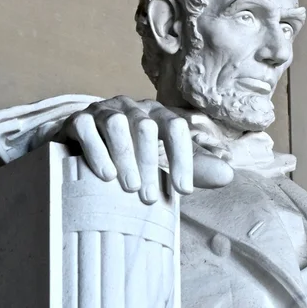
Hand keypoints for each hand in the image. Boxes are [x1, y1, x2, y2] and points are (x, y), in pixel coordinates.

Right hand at [60, 96, 233, 203]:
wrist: (81, 153)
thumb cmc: (129, 161)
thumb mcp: (162, 164)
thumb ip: (194, 169)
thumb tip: (229, 176)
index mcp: (156, 115)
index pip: (176, 128)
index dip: (183, 159)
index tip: (182, 192)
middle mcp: (131, 108)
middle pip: (146, 127)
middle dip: (150, 164)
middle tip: (149, 199)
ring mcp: (103, 111)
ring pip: (117, 124)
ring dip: (126, 157)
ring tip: (130, 188)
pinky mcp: (78, 120)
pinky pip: (88, 129)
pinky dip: (98, 151)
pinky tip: (105, 176)